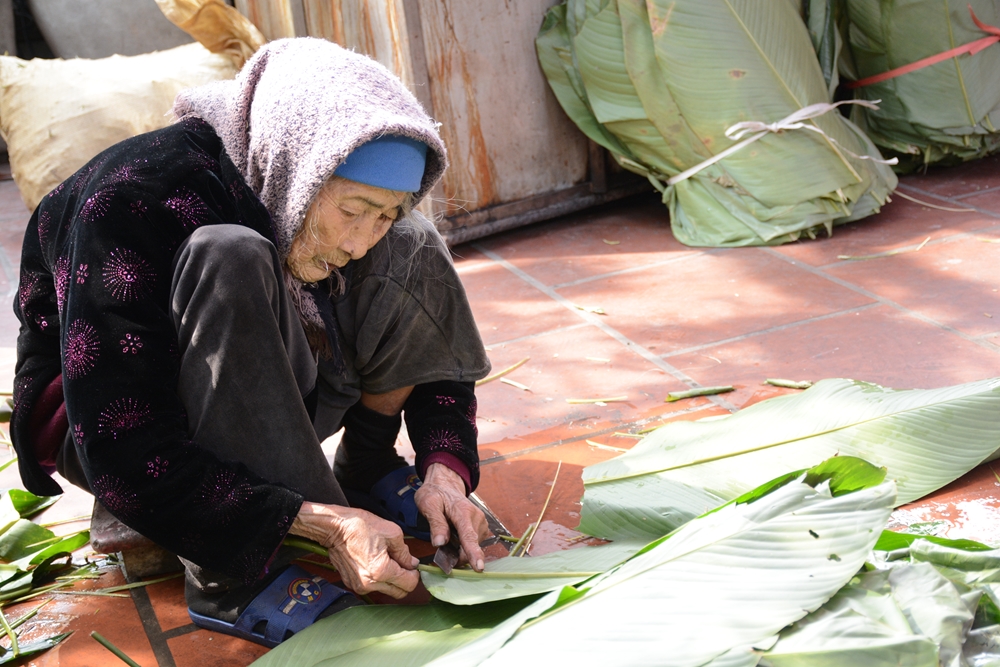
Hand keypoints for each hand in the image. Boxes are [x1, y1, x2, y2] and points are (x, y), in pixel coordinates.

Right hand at [290, 502, 418, 598]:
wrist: (334, 528)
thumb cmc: (360, 526)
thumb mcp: (391, 532)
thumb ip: (405, 552)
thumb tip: (412, 563)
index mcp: (381, 571)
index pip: (409, 584)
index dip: (415, 575)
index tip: (413, 565)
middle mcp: (370, 583)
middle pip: (399, 593)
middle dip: (405, 580)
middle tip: (403, 564)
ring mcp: (359, 586)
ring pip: (386, 591)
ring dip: (392, 580)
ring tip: (387, 560)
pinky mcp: (352, 584)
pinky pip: (373, 587)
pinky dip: (378, 579)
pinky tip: (375, 563)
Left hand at [414, 463, 490, 571]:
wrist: (446, 484)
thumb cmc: (435, 493)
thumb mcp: (428, 504)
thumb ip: (436, 523)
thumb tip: (439, 543)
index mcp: (463, 512)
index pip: (469, 536)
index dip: (473, 553)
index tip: (479, 567)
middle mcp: (477, 518)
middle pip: (470, 546)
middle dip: (457, 556)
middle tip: (440, 558)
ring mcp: (481, 523)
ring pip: (472, 546)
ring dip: (459, 552)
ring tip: (446, 543)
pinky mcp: (481, 527)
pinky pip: (473, 543)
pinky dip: (463, 547)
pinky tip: (453, 540)